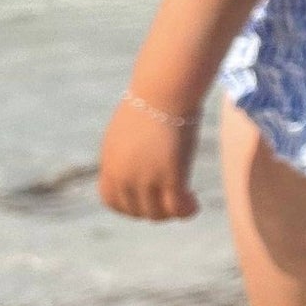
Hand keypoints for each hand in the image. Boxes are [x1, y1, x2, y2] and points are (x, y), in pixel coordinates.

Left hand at [98, 96, 200, 219]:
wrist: (164, 91)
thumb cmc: (152, 103)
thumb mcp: (129, 130)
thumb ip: (129, 151)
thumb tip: (141, 158)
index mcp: (110, 163)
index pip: (113, 201)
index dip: (131, 208)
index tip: (150, 202)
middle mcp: (124, 174)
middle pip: (137, 211)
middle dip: (156, 211)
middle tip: (174, 201)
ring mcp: (146, 176)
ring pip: (157, 213)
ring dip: (173, 213)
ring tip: (187, 203)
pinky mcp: (169, 175)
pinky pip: (177, 207)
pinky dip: (187, 210)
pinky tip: (195, 203)